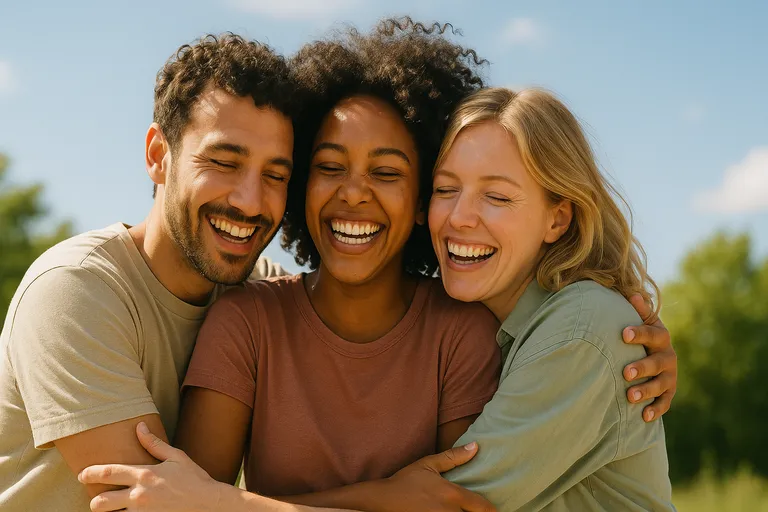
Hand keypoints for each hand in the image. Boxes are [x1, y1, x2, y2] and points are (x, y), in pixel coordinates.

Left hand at [79, 422, 221, 511]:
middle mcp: (139, 496)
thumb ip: (154, 444)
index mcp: (145, 475)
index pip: (108, 473)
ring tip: (113, 510)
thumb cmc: (194, 479)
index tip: (82, 474)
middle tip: (97, 500)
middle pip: (100, 502)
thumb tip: (139, 427)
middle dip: (94, 502)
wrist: (209, 504)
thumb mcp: (177, 457)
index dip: (90, 473)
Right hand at [377, 442, 495, 511]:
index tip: (493, 511)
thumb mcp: (428, 464)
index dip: (491, 511)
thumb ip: (453, 457)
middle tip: (479, 511)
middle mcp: (449, 511)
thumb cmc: (406, 481)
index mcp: (452, 494)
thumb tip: (476, 446)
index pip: (482, 507)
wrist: (383, 500)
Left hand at [622, 294, 677, 421]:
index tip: (623, 334)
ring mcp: (670, 376)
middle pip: (657, 362)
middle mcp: (668, 356)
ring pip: (660, 384)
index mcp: (660, 337)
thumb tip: (632, 294)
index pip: (652, 333)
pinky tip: (644, 416)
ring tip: (630, 396)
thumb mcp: (642, 321)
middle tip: (625, 372)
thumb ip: (638, 310)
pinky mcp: (669, 392)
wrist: (655, 354)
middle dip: (642, 367)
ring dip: (646, 390)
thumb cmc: (640, 335)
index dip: (639, 333)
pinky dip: (655, 409)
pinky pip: (664, 403)